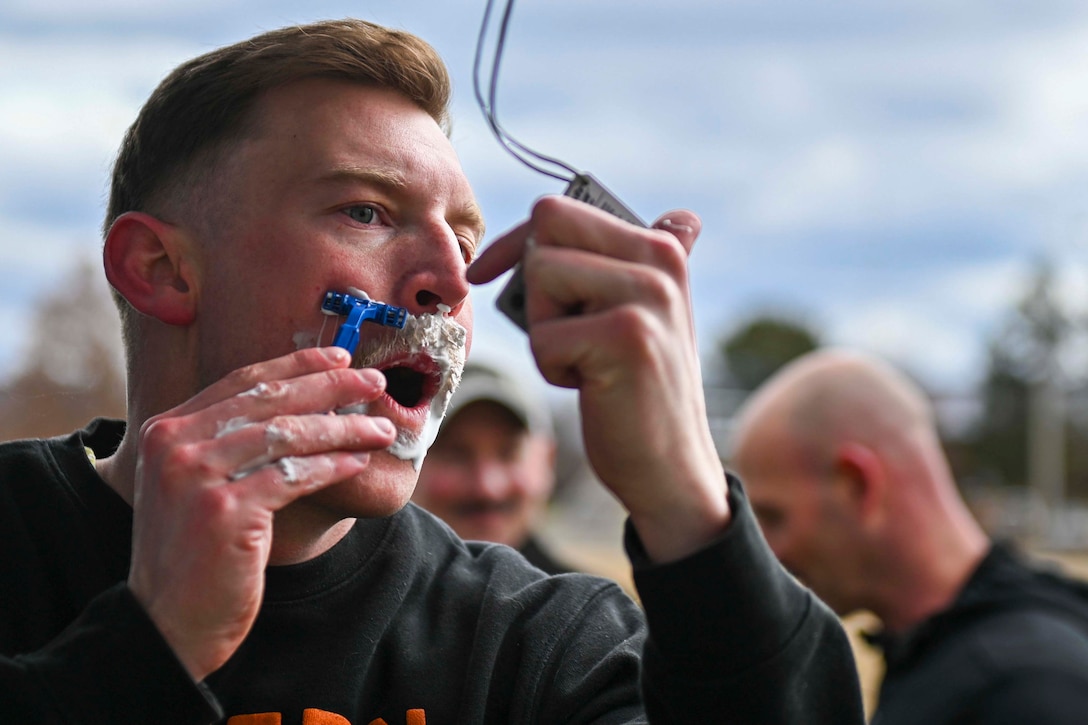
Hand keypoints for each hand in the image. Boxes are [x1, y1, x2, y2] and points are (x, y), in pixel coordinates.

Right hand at [126, 347, 395, 680]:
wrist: (167, 621)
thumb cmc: (197, 553)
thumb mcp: (199, 485)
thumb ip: (231, 442)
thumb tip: (304, 400)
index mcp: (166, 431)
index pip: (242, 382)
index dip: (296, 365)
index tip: (338, 357)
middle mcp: (174, 446)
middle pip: (269, 400)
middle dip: (329, 386)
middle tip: (374, 380)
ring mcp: (196, 477)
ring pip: (287, 435)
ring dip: (342, 428)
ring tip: (380, 427)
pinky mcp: (224, 511)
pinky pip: (294, 476)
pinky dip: (332, 466)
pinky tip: (358, 463)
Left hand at [468, 196, 728, 562]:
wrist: (669, 466)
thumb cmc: (640, 390)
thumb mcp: (649, 316)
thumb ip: (646, 265)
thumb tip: (682, 217)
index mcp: (662, 247)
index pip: (559, 210)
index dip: (512, 242)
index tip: (485, 274)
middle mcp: (662, 260)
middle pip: (546, 226)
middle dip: (533, 282)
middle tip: (563, 329)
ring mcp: (647, 296)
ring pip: (543, 274)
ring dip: (544, 328)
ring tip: (584, 359)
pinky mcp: (626, 336)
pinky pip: (544, 334)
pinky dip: (552, 367)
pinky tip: (591, 385)